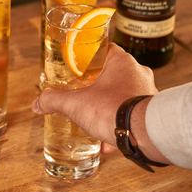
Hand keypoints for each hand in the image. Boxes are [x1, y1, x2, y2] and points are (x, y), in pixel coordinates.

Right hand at [32, 44, 158, 154]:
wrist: (144, 134)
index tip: (82, 64)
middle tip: (86, 95)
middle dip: (99, 86)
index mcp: (122, 62)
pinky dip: (121, 126)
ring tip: (96, 121)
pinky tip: (109, 142)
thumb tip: (38, 103)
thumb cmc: (113, 110)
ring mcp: (148, 93)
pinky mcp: (153, 113)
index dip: (92, 56)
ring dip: (111, 107)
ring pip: (125, 96)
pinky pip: (134, 116)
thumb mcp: (76, 104)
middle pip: (115, 74)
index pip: (106, 50)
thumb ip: (55, 100)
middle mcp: (139, 73)